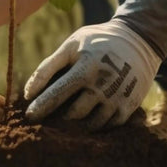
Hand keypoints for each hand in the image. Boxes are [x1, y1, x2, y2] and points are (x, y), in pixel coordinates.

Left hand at [23, 19, 160, 128]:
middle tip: (50, 119)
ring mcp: (118, 97)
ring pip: (91, 124)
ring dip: (78, 125)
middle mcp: (103, 85)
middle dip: (59, 119)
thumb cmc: (97, 42)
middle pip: (74, 114)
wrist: (139, 40)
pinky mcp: (129, 106)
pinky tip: (89, 117)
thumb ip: (48, 67)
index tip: (29, 117)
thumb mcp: (72, 45)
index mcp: (86, 67)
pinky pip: (108, 126)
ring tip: (69, 120)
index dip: (41, 107)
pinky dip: (96, 125)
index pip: (58, 93)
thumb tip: (28, 93)